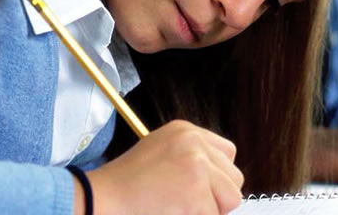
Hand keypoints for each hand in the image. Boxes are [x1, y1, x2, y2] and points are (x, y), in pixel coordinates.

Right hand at [83, 120, 243, 214]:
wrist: (104, 197)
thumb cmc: (125, 185)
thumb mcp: (160, 153)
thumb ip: (190, 159)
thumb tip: (219, 182)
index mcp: (185, 131)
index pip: (227, 153)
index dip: (217, 178)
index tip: (198, 189)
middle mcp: (193, 141)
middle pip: (234, 177)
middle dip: (217, 196)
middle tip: (186, 203)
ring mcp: (196, 163)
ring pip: (231, 198)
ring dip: (210, 210)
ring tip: (178, 207)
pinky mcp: (196, 188)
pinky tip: (172, 212)